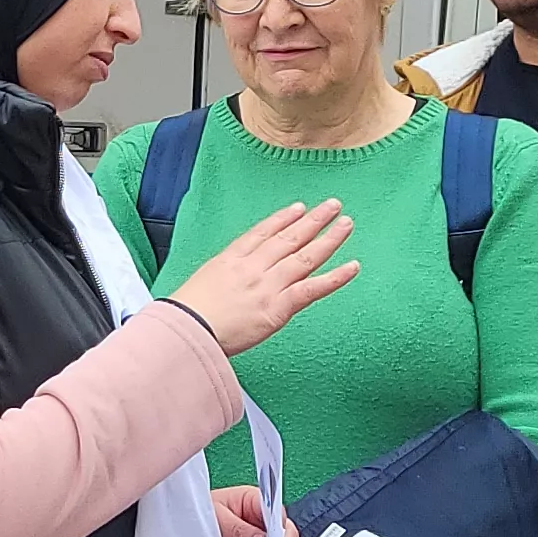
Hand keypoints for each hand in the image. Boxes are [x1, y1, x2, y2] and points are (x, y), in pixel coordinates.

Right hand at [168, 200, 359, 354]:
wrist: (186, 330)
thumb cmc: (185, 315)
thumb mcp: (198, 284)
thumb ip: (220, 279)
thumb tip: (226, 282)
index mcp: (230, 260)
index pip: (262, 233)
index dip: (283, 219)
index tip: (298, 208)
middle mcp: (253, 267)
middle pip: (288, 238)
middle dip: (312, 220)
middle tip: (332, 206)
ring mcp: (268, 285)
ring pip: (305, 257)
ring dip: (329, 239)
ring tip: (346, 224)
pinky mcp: (279, 307)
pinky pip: (313, 288)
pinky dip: (335, 277)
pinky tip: (352, 266)